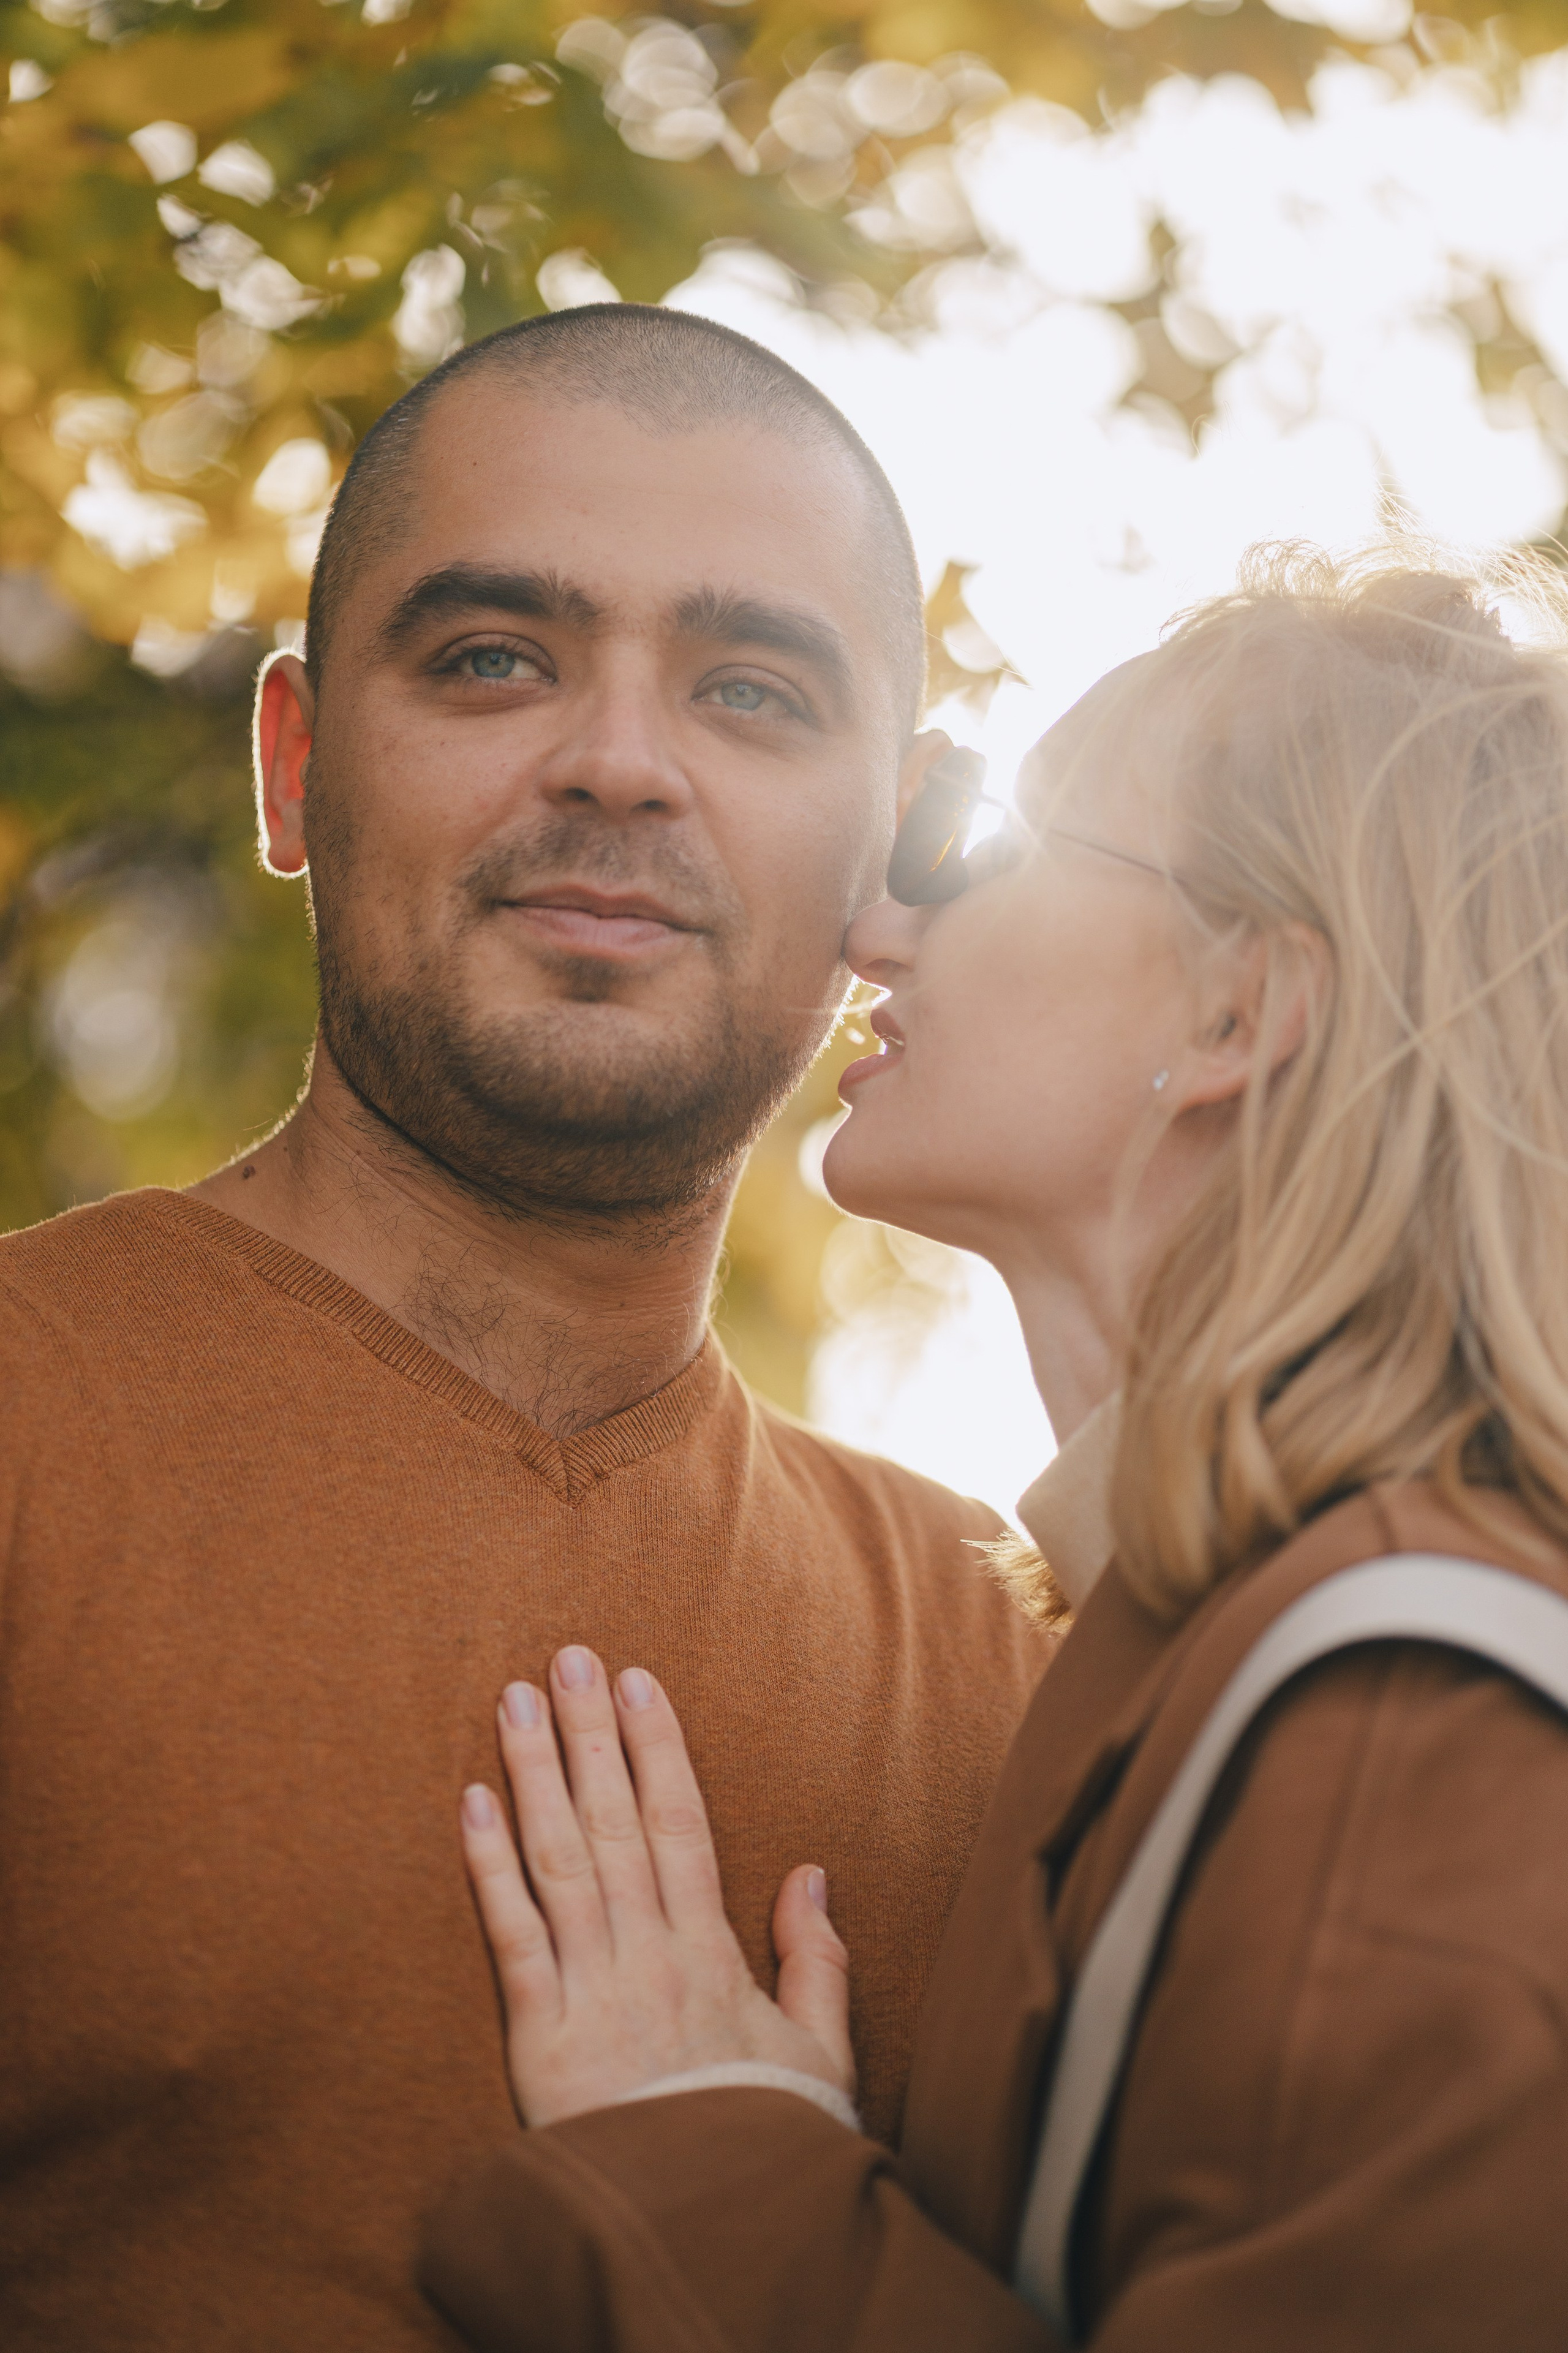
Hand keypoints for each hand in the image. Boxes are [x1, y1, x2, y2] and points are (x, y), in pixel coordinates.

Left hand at [460, 1646, 855, 2127]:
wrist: (711, 2231)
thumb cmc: (764, 2143)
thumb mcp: (820, 2054)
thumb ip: (815, 1961)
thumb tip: (812, 1874)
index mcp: (711, 1953)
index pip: (681, 1825)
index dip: (658, 1748)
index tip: (640, 1683)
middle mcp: (649, 1955)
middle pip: (616, 1821)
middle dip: (591, 1734)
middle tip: (570, 1657)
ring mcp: (592, 1990)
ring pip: (560, 1858)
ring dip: (535, 1773)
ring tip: (515, 1699)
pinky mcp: (539, 2037)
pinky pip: (510, 1935)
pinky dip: (488, 1865)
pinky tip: (472, 1801)